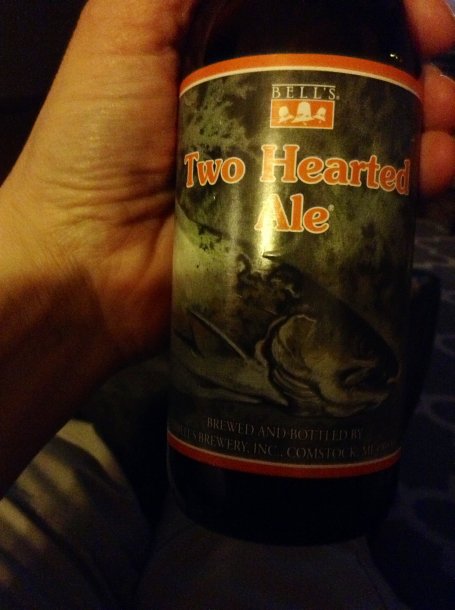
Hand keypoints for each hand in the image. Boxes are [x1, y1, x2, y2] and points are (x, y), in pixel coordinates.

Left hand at [0, 0, 453, 367]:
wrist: (87, 266)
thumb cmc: (98, 141)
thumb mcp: (126, 29)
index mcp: (234, 59)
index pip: (327, 24)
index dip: (381, 16)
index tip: (427, 20)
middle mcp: (267, 113)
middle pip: (361, 82)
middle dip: (417, 76)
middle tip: (448, 88)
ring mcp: (285, 178)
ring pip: (375, 142)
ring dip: (427, 130)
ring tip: (450, 134)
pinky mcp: (296, 235)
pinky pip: (367, 206)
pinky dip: (413, 187)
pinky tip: (438, 175)